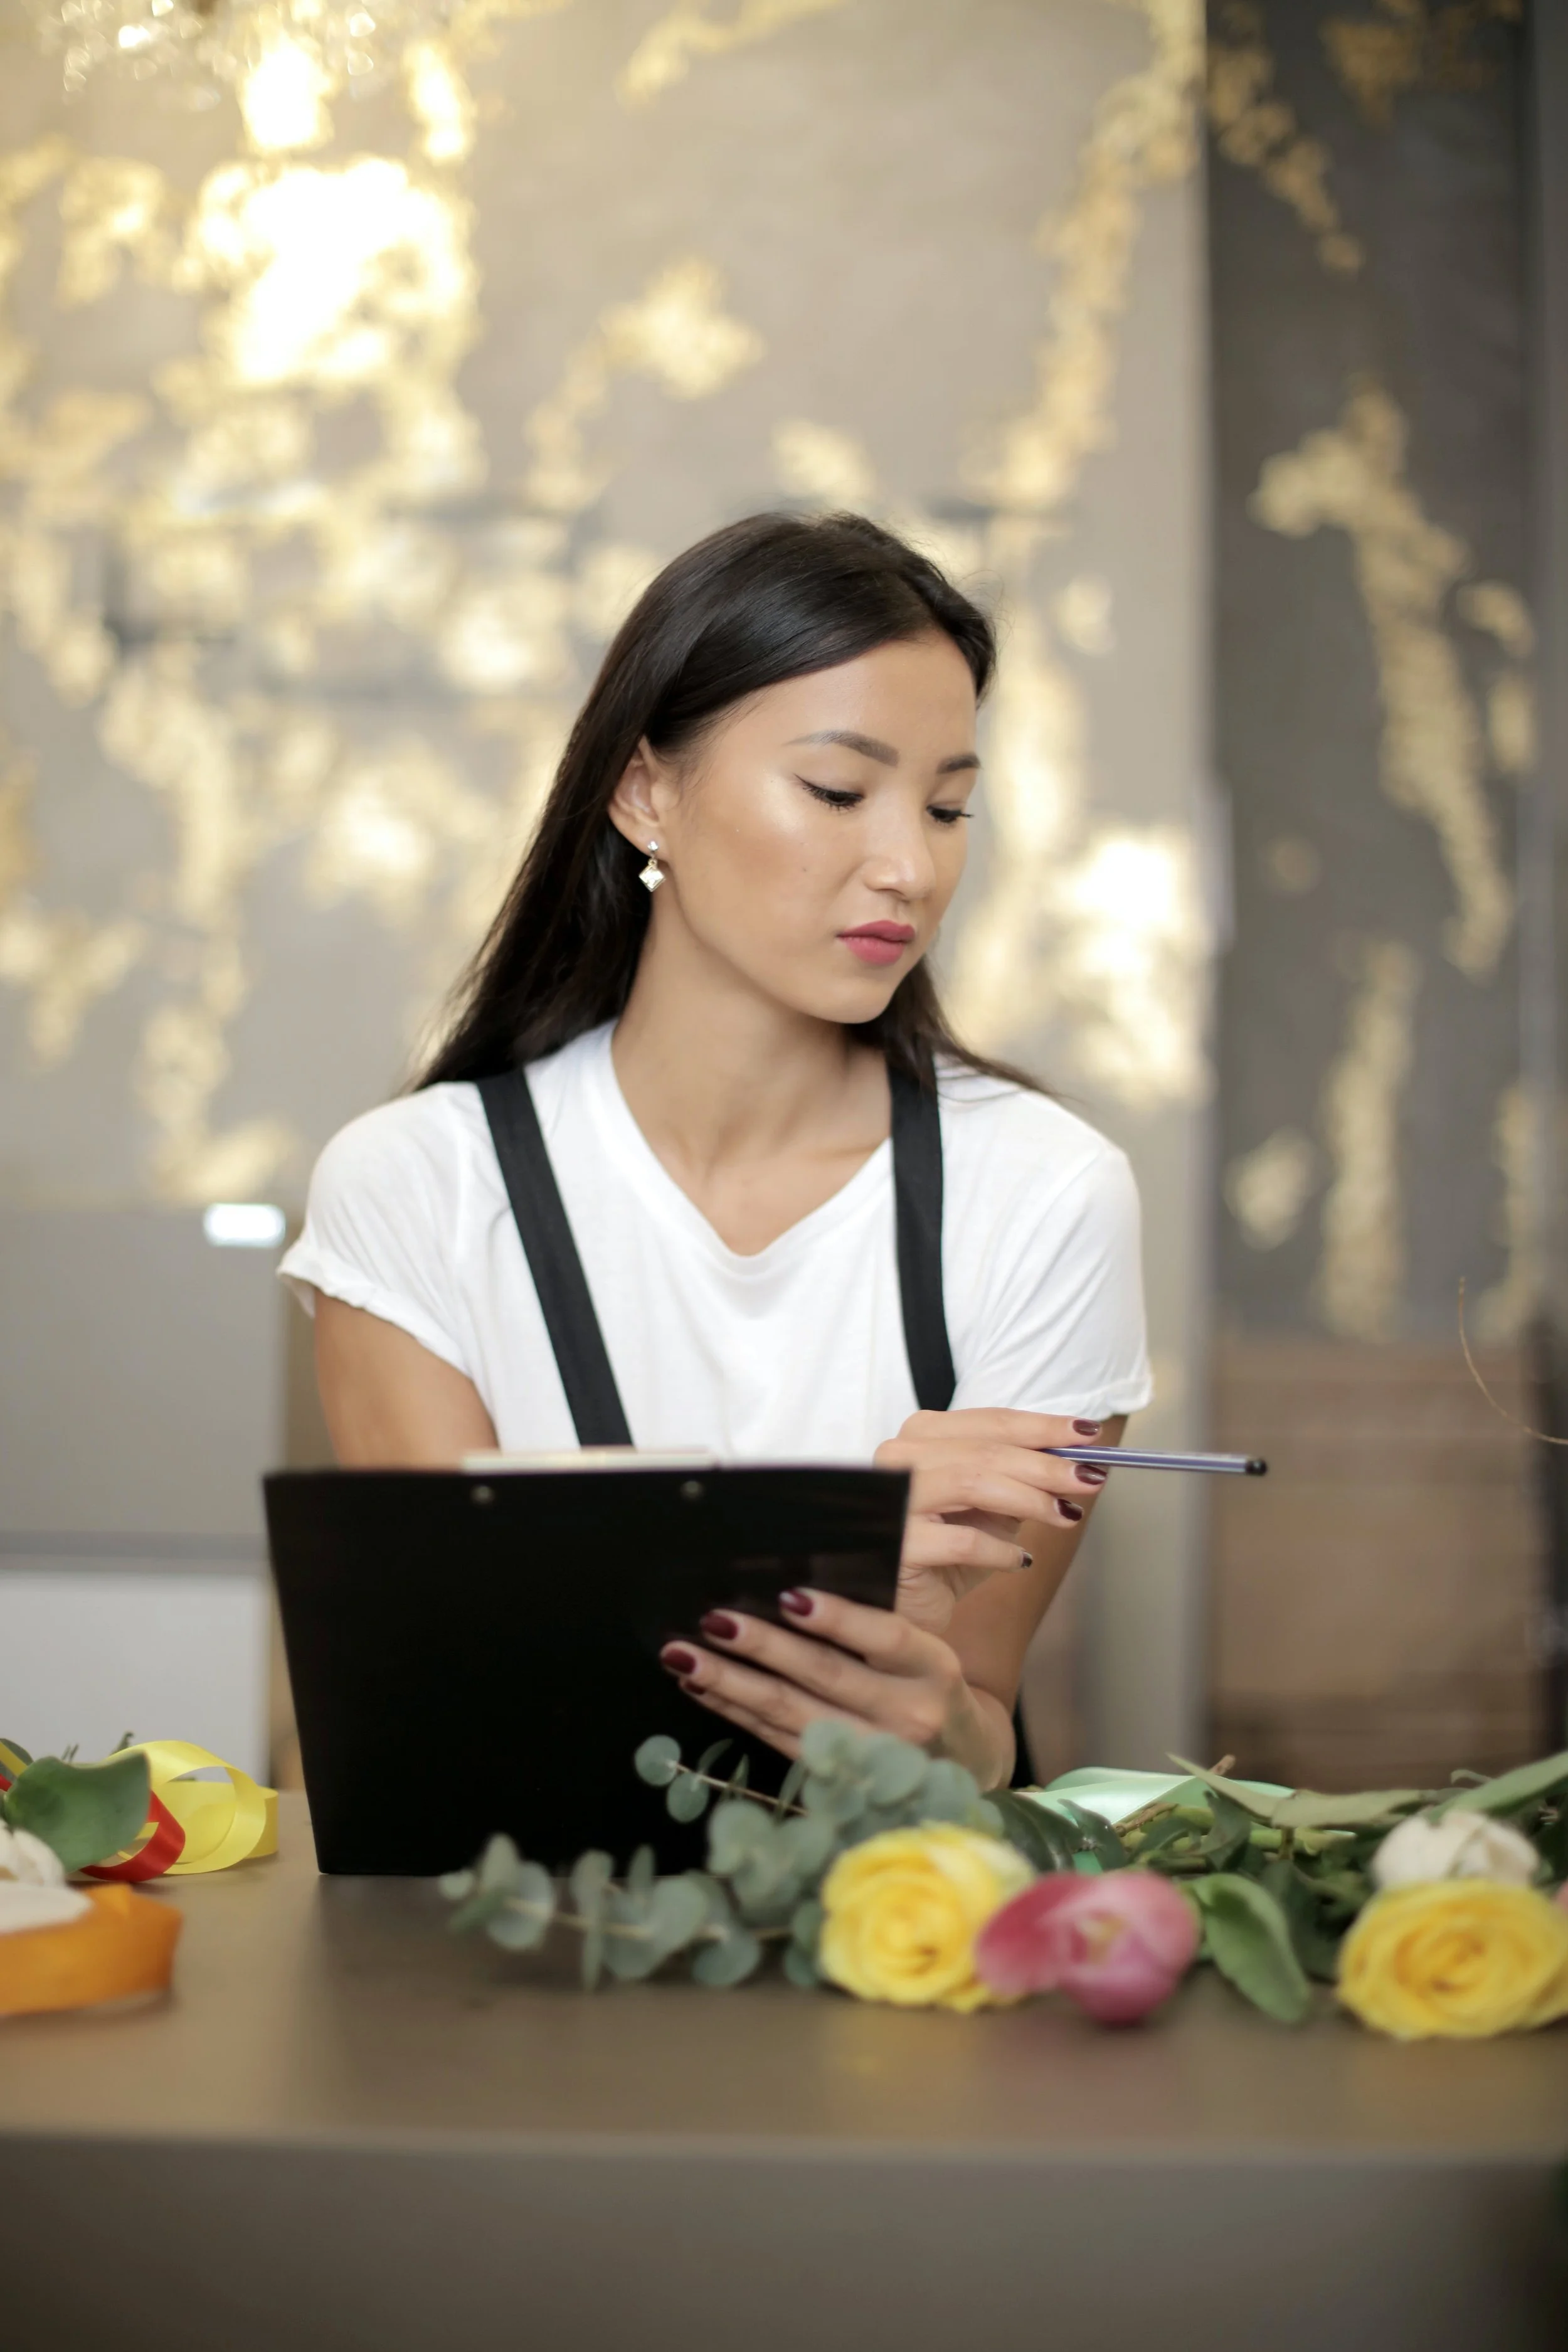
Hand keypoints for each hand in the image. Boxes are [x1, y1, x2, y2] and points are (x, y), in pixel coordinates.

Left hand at [659, 1587, 990, 1772]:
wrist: (962, 1760)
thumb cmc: (928, 1683)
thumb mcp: (924, 1651)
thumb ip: (873, 1629)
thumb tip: (788, 1591)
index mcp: (933, 1669)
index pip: (884, 1636)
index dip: (837, 1617)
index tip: (787, 1595)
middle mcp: (906, 1715)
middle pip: (825, 1676)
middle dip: (763, 1647)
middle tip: (713, 1620)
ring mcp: (869, 1752)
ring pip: (788, 1713)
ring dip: (729, 1683)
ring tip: (683, 1654)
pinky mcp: (835, 1775)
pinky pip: (775, 1738)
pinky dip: (734, 1711)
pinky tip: (700, 1687)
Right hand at [874, 1407, 1110, 1632]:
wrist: (905, 1603)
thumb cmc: (946, 1551)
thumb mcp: (990, 1507)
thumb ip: (1019, 1479)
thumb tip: (1075, 1463)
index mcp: (920, 1436)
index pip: (989, 1421)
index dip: (1041, 1426)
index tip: (1087, 1433)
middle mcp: (899, 1458)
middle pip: (984, 1450)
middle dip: (1045, 1465)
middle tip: (1089, 1478)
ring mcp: (893, 1498)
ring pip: (972, 1483)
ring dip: (1029, 1498)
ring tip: (1065, 1514)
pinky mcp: (898, 1544)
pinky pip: (962, 1540)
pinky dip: (1000, 1549)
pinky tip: (1019, 1560)